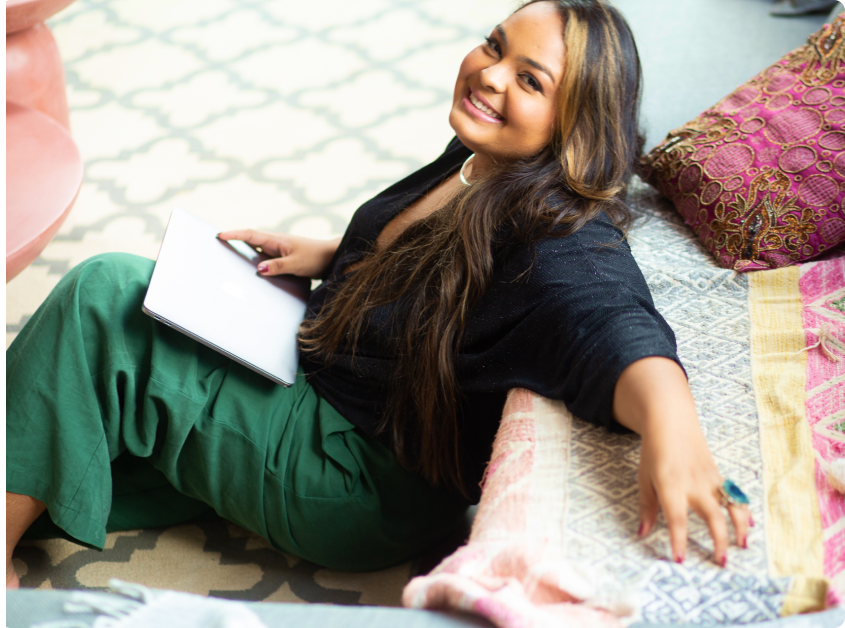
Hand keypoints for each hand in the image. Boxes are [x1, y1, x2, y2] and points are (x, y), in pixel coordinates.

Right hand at [216, 230, 340, 278]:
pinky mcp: (282, 258)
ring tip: (226, 256)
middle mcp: (275, 243)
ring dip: (242, 251)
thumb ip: (278, 266)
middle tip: (215, 242)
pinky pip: (264, 259)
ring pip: (256, 250)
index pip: (251, 234)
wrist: (332, 258)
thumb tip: (258, 268)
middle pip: (249, 240)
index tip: (219, 235)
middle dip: (233, 240)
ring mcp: (278, 250)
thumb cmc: (316, 258)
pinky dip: (254, 262)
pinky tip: (250, 271)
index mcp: (276, 240)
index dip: (234, 234)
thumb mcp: (297, 263)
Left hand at [613, 357, 750, 565]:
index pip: (676, 519)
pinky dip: (743, 511)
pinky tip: (749, 525)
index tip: (680, 559)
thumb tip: (643, 533)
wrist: (672, 422)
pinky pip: (734, 495)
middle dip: (717, 540)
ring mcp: (710, 479)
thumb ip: (647, 507)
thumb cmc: (654, 452)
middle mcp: (694, 484)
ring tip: (742, 546)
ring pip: (731, 505)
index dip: (678, 540)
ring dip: (739, 527)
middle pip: (711, 516)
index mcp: (671, 486)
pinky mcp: (718, 475)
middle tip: (720, 561)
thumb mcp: (644, 478)